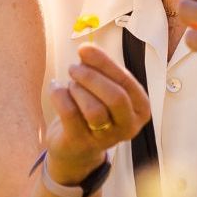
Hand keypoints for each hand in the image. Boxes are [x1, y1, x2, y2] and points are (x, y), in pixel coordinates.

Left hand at [43, 44, 150, 185]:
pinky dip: (59, 94)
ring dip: (77, 89)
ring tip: (71, 85)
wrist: (76, 147)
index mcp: (140, 109)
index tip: (84, 49)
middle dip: (91, 77)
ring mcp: (106, 139)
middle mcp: (128, 127)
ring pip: (94, 109)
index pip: (126, 82)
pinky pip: (70, 113)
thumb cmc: (94, 108)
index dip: (105, 63)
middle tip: (73, 68)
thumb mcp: (104, 87)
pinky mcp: (80, 143)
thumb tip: (86, 49)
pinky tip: (55, 87)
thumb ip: (100, 68)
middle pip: (115, 97)